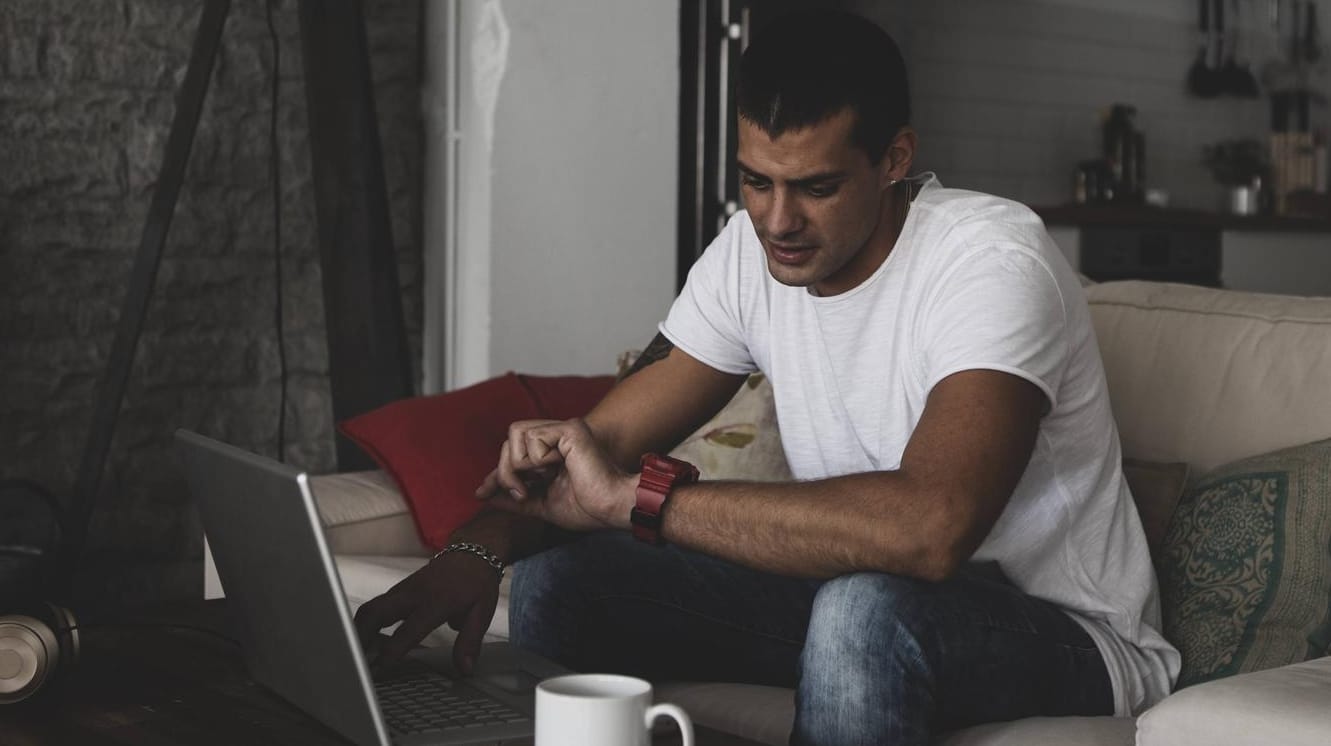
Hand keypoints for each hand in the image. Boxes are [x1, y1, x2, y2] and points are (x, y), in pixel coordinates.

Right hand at [352, 551, 499, 673]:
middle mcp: (414, 594)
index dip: (392, 652)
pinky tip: (368, 642)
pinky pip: (377, 606)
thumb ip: (470, 642)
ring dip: (360, 631)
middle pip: (375, 613)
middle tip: (356, 662)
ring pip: (371, 608)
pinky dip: (367, 624)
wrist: (472, 551)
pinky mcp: (399, 590)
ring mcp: (403, 590)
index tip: (380, 669)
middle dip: (361, 638)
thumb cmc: (476, 581)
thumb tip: (465, 669)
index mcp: (435, 601)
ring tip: (356, 655)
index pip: (408, 630)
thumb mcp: (481, 612)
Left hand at [475, 418, 636, 531]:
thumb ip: (515, 498)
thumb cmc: (588, 508)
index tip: (482, 492)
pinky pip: (532, 439)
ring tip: (538, 482)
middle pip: (509, 442)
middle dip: (505, 471)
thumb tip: (485, 495)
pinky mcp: (569, 430)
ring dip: (519, 466)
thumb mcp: (542, 504)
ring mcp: (564, 430)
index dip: (498, 473)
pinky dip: (536, 460)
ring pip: (515, 436)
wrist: (611, 509)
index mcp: (553, 453)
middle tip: (521, 494)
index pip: (514, 453)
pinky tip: (554, 470)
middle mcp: (558, 437)